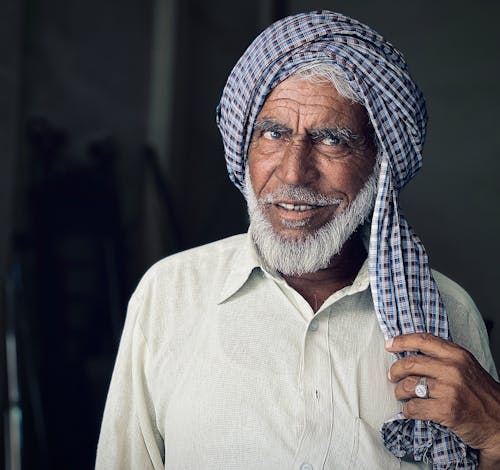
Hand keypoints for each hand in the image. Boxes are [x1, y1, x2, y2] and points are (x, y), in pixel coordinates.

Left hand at [385, 333, 499, 467]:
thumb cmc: (480, 395)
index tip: (389, 344)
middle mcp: (453, 368)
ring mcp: (450, 389)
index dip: (402, 341)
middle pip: (410, 362)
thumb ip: (443, 358)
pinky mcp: (447, 410)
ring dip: (399, 391)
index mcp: (457, 355)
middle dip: (395, 370)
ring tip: (401, 395)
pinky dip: (408, 410)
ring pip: (408, 385)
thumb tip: (412, 352)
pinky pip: (414, 407)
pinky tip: (410, 411)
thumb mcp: (466, 367)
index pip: (423, 340)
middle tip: (392, 376)